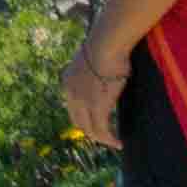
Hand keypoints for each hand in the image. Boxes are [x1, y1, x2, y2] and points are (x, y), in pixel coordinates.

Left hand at [59, 26, 131, 148]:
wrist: (106, 42)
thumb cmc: (107, 45)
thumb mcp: (95, 60)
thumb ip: (95, 70)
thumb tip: (106, 70)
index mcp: (68, 81)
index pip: (72, 107)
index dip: (84, 117)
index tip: (97, 122)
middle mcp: (70, 94)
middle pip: (79, 122)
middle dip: (92, 131)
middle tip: (106, 136)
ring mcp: (82, 102)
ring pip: (90, 129)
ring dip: (103, 139)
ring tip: (114, 143)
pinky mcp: (97, 107)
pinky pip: (102, 130)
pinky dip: (110, 140)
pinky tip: (119, 143)